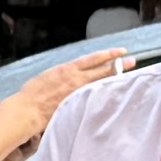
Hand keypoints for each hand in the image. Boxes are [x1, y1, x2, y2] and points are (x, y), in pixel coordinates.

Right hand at [7, 48, 127, 146]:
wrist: (28, 109)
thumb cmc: (32, 94)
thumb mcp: (48, 77)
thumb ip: (63, 76)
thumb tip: (71, 75)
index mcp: (68, 69)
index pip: (94, 59)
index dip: (108, 55)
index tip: (120, 52)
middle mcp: (76, 79)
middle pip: (103, 71)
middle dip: (119, 66)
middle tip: (133, 62)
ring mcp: (79, 94)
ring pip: (102, 84)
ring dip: (115, 80)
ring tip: (129, 78)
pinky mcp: (78, 106)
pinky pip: (96, 99)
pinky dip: (106, 96)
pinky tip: (115, 96)